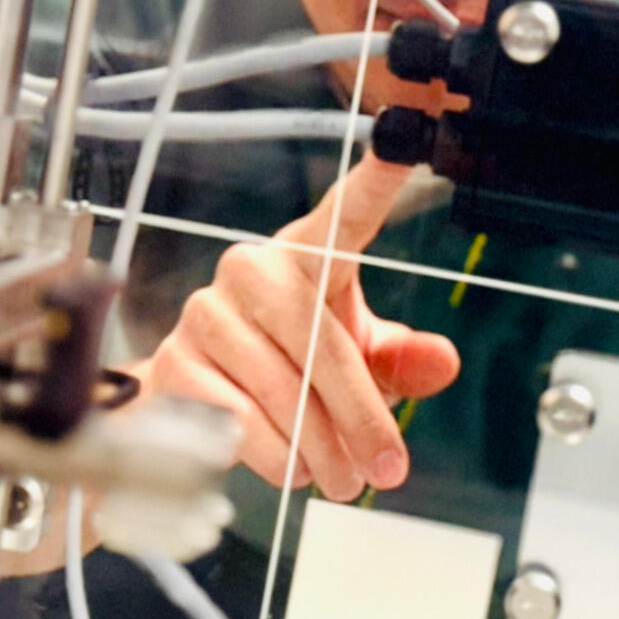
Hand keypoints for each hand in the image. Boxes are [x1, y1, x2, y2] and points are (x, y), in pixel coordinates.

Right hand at [139, 150, 460, 502]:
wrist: (205, 402)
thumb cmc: (292, 366)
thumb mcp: (357, 360)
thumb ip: (401, 360)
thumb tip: (441, 361)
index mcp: (308, 254)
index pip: (346, 212)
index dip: (375, 179)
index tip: (403, 141)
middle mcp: (252, 269)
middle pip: (319, 340)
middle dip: (360, 414)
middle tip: (387, 468)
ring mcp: (207, 312)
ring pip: (281, 389)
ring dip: (321, 447)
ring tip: (342, 477)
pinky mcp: (176, 361)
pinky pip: (239, 418)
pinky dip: (275, 456)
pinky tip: (290, 465)